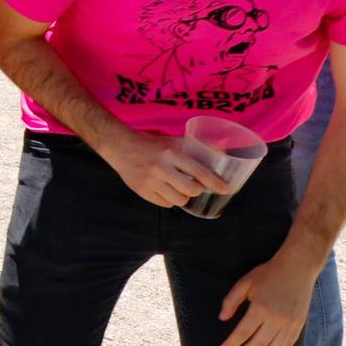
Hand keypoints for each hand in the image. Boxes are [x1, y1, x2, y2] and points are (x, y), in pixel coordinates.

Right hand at [103, 131, 225, 209]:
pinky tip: (166, 191)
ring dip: (183, 196)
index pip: (199, 172)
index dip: (215, 182)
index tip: (225, 189)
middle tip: (194, 186)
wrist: (121, 148)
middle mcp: (161, 168)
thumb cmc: (151, 145)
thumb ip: (196, 147)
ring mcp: (150, 182)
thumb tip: (222, 155)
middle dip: (197, 190)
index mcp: (171, 154)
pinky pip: (165, 204)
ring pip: (178, 200)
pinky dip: (170, 200)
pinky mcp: (142, 191)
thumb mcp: (173, 141)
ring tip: (178, 189)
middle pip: (190, 190)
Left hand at [220, 248, 321, 345]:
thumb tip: (221, 318)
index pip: (243, 332)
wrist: (297, 269)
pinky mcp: (299, 326)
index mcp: (261, 308)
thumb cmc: (268, 274)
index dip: (232, 343)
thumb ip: (231, 301)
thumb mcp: (244, 283)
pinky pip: (287, 345)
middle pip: (258, 344)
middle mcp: (277, 319)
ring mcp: (290, 324)